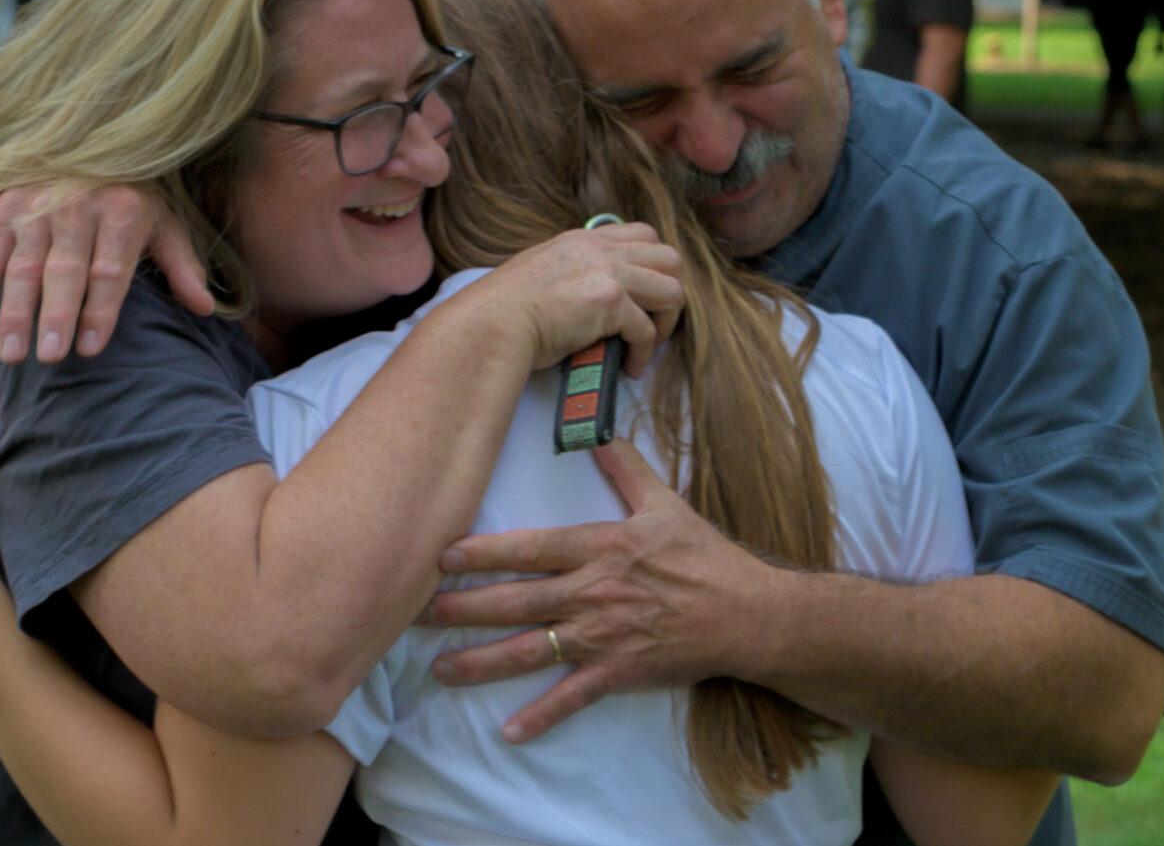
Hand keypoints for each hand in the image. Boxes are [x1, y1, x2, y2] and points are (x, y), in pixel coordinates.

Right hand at [0, 181, 214, 363]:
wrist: (86, 141)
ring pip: (22, 265)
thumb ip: (180, 264)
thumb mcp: (162, 221)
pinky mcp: (4, 207)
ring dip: (14, 311)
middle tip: (49, 357)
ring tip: (11, 355)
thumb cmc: (129, 195)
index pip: (110, 267)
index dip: (101, 309)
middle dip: (56, 313)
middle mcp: (77, 205)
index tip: (91, 348)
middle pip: (64, 268)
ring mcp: (36, 206)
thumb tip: (205, 308)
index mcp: (121, 209)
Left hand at [424, 442, 767, 742]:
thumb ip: (626, 468)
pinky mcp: (618, 672)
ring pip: (530, 650)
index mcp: (599, 548)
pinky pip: (572, 697)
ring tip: (440, 669)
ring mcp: (602, 636)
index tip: (441, 556)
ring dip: (482, 661)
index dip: (484, 553)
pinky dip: (541, 715)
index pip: (531, 549)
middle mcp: (592, 592)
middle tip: (417, 613)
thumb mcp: (664, 503)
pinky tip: (508, 731)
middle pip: (517, 601)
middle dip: (463, 608)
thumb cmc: (704, 557)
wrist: (746, 613)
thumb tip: (600, 432)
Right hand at [450, 223, 684, 376]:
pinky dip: (644, 354)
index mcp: (585, 239)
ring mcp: (608, 273)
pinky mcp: (610, 303)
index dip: (653, 267)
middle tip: (654, 321)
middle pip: (671, 258)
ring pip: (673, 290)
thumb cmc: (507, 307)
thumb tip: (590, 290)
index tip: (644, 297)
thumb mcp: (543, 268)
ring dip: (666, 322)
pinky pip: (648, 331)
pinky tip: (628, 367)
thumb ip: (573, 268)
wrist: (491, 323)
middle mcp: (601, 249)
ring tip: (646, 345)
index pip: (644, 235)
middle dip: (670, 292)